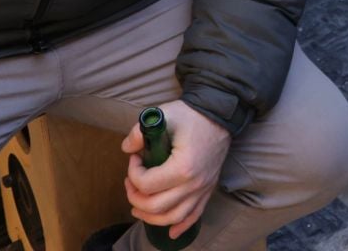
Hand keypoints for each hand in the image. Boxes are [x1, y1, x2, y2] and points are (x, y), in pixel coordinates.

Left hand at [122, 100, 229, 239]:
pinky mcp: (208, 189)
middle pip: (156, 206)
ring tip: (137, 207)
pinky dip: (181, 226)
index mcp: (183, 167)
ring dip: (151, 217)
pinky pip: (194, 215)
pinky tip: (171, 233)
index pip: (147, 184)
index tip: (134, 158)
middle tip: (130, 182)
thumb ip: (140, 131)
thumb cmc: (192, 115)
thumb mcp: (164, 114)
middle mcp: (194, 183)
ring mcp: (203, 189)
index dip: (133, 173)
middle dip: (135, 196)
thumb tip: (127, 148)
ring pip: (173, 217)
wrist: (219, 114)